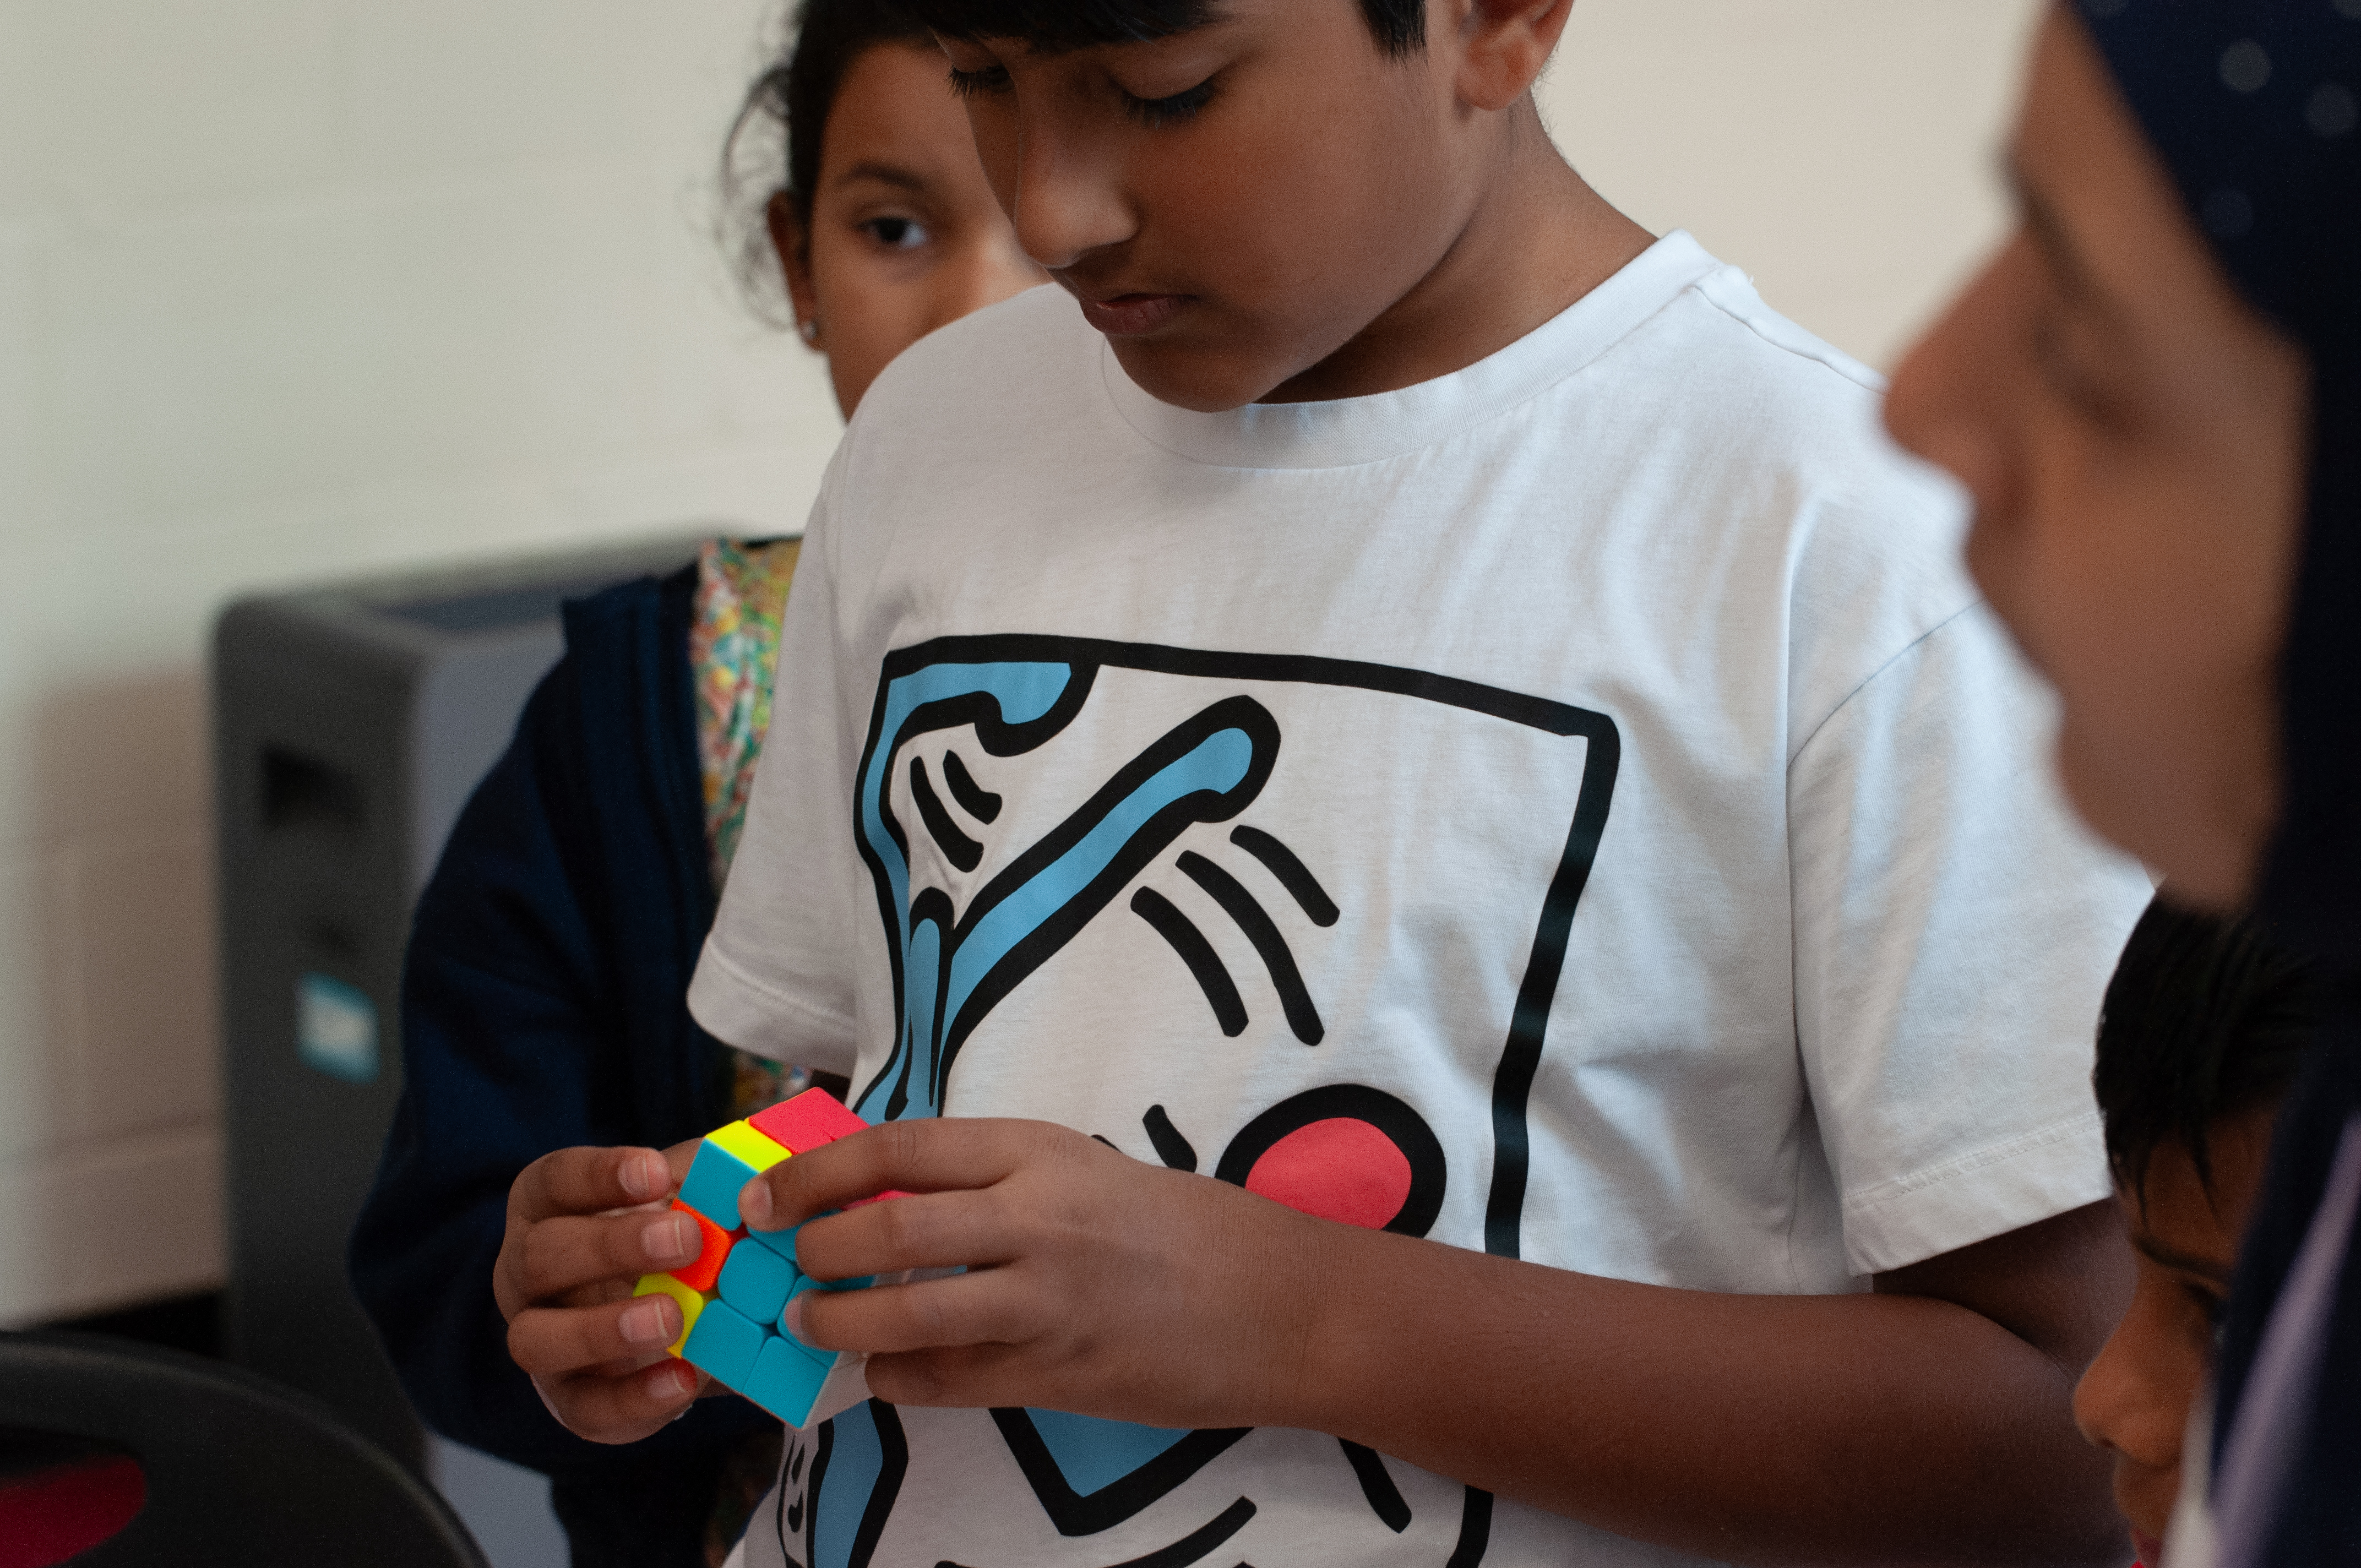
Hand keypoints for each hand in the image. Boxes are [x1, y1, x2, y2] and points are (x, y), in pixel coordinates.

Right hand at [494, 1139, 711, 1442]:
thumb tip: (735, 1181)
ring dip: (603, 1329)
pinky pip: (585, 1409)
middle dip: (611, 1248)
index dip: (600, 1176)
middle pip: (540, 1256)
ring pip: (535, 1339)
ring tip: (672, 1317)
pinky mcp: (569, 1399)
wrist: (680, 1314)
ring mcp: (539, 1339)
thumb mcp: (690, 1197)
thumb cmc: (675, 1235)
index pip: (555, 1181)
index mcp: (548, 1207)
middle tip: (687, 1240)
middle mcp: (526, 1271)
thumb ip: (703, 1184)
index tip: (659, 1173)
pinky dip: (635, 1398)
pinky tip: (685, 1378)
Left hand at [742, 1118, 1330, 1428]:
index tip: (768, 1194)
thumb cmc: (1177, 1227)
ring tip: (812, 1324)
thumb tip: (881, 1194)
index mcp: (1040, 1151)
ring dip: (840, 1324)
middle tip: (782, 1261)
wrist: (1277, 1302)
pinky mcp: (1059, 1374)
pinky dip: (898, 1379)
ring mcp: (1049, 1302)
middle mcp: (1040, 1218)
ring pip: (907, 1316)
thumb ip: (993, 1179)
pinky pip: (949, 1382)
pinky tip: (883, 1374)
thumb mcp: (1082, 1170)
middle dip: (813, 1249)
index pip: (901, 1148)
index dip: (819, 1172)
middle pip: (889, 1231)